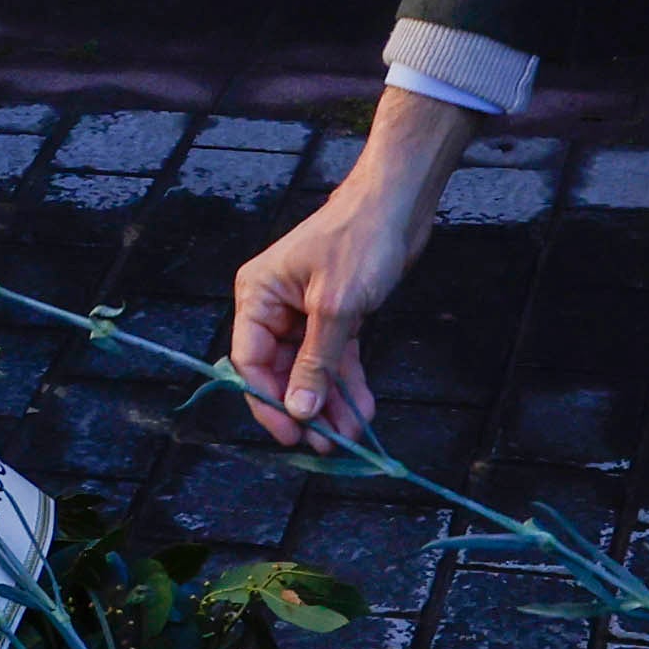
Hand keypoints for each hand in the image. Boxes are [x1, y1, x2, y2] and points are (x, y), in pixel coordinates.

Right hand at [230, 94, 473, 442]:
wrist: (398, 204)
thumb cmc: (359, 241)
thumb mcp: (335, 307)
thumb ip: (315, 363)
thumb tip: (298, 412)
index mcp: (258, 296)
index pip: (250, 361)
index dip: (268, 401)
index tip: (292, 433)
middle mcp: (275, 306)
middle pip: (281, 371)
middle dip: (305, 407)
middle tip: (327, 444)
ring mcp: (305, 312)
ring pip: (310, 370)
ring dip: (329, 403)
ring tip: (349, 435)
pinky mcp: (336, 315)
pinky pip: (334, 359)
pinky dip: (347, 384)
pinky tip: (362, 410)